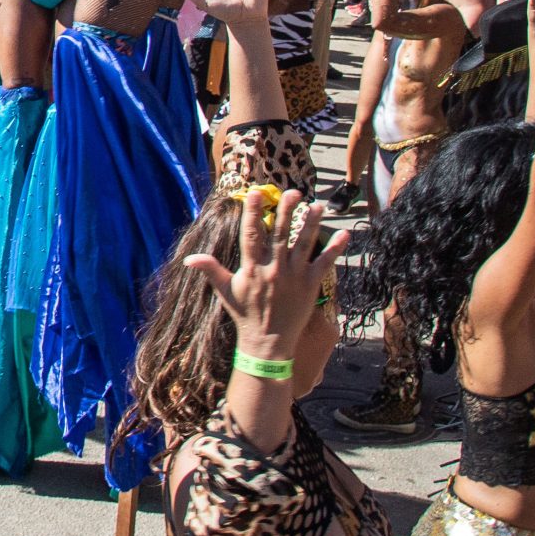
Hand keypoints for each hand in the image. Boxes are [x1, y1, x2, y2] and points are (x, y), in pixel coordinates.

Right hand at [182, 190, 346, 360]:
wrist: (267, 343)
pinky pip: (324, 263)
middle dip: (287, 211)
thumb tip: (188, 259)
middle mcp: (274, 269)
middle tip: (293, 192)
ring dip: (312, 224)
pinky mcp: (310, 286)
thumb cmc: (244, 316)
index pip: (251, 234)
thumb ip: (210, 270)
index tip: (255, 193)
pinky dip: (335, 249)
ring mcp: (294, 277)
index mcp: (252, 268)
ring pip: (304, 244)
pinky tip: (345, 234)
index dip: (253, 212)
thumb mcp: (225, 291)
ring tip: (318, 206)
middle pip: (281, 234)